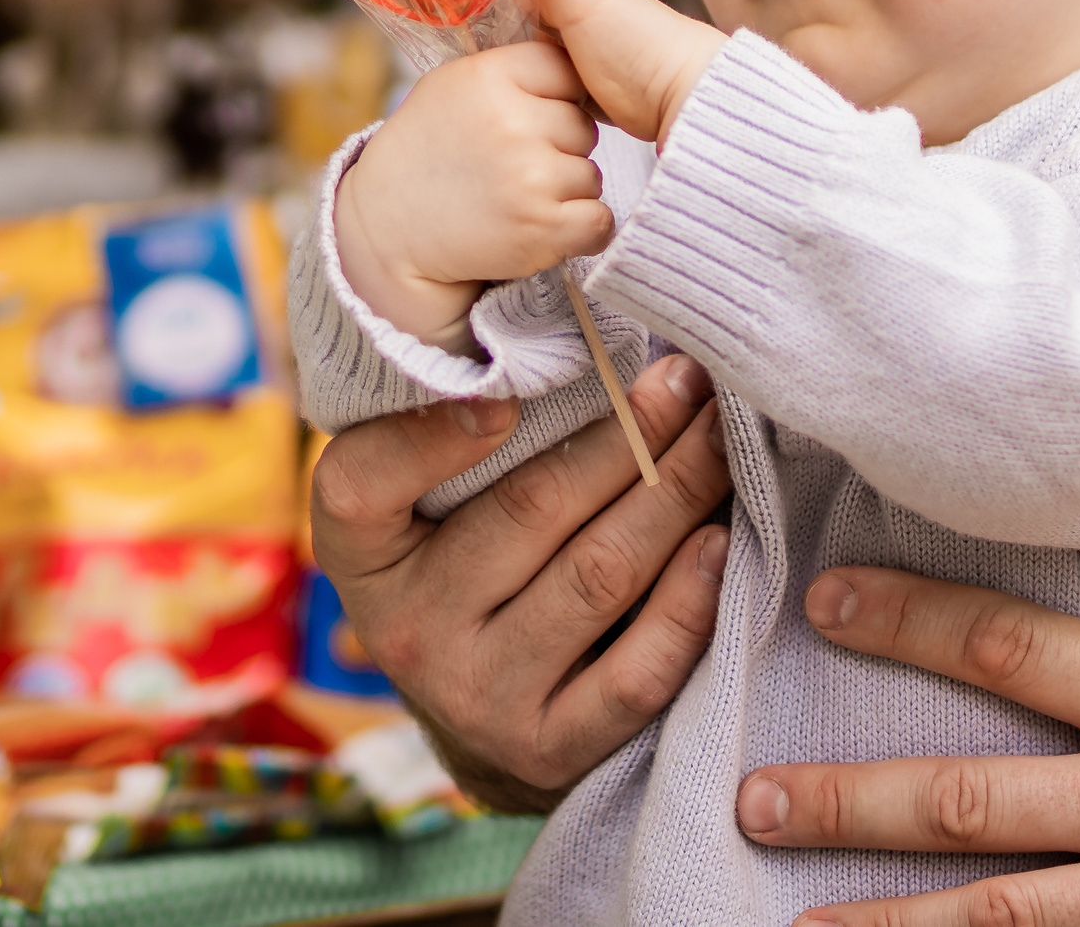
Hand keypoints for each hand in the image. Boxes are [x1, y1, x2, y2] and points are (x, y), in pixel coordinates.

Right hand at [310, 350, 732, 809]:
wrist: (484, 717)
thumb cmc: (468, 563)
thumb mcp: (426, 502)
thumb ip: (463, 425)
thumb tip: (579, 330)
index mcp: (359, 551)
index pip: (359, 485)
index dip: (428, 436)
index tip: (505, 391)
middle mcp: (407, 628)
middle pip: (530, 511)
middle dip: (627, 433)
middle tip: (686, 379)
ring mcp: (478, 696)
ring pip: (597, 576)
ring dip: (674, 495)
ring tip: (717, 438)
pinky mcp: (549, 749)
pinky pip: (636, 671)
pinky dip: (689, 600)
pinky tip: (720, 542)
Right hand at [336, 38, 611, 349]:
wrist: (388, 230)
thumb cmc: (426, 154)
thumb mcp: (453, 88)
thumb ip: (509, 69)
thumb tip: (572, 49)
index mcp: (489, 76)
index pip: (565, 69)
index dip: (555, 97)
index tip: (531, 117)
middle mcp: (512, 122)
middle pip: (582, 126)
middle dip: (559, 148)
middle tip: (513, 165)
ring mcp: (530, 176)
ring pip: (590, 176)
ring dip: (565, 192)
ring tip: (515, 197)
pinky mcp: (541, 227)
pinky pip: (598, 222)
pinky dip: (580, 230)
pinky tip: (542, 227)